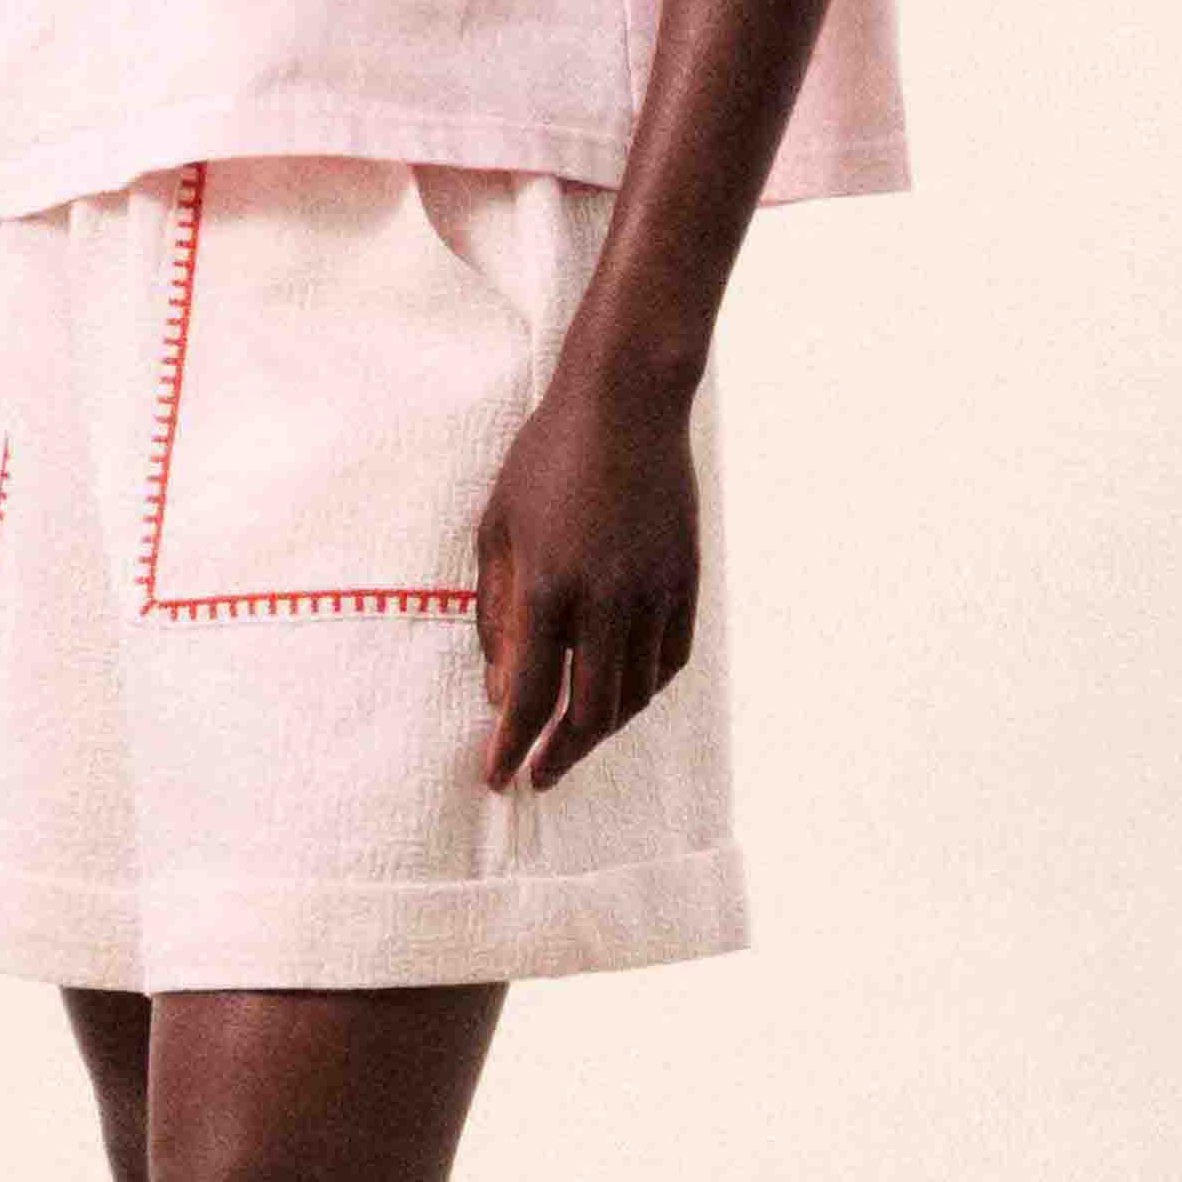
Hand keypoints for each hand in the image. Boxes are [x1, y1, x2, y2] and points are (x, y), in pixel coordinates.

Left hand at [474, 351, 698, 792]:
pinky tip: (623, 697)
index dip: (511, 748)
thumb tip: (500, 691)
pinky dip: (644, 690)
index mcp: (548, 587)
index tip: (497, 779)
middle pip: (589, 712)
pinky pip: (668, 661)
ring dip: (603, 729)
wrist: (627, 402)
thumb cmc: (547, 458)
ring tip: (576, 740)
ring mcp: (653, 593)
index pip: (529, 696)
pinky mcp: (685, 581)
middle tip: (539, 775)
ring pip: (635, 695)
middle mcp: (605, 600)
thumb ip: (496, 614)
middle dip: (560, 755)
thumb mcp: (499, 530)